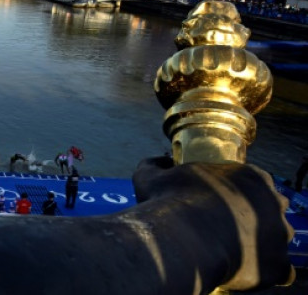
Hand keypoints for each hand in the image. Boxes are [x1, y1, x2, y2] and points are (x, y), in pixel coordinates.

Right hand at [133, 157, 294, 290]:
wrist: (184, 238)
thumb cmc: (169, 203)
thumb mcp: (152, 176)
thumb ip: (156, 164)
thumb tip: (161, 162)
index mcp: (251, 177)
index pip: (253, 183)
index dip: (236, 194)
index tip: (219, 205)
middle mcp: (274, 201)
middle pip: (269, 209)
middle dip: (252, 218)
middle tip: (224, 227)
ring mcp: (280, 233)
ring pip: (275, 239)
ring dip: (258, 244)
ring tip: (230, 250)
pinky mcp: (279, 263)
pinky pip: (282, 271)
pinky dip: (265, 270)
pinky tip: (242, 268)